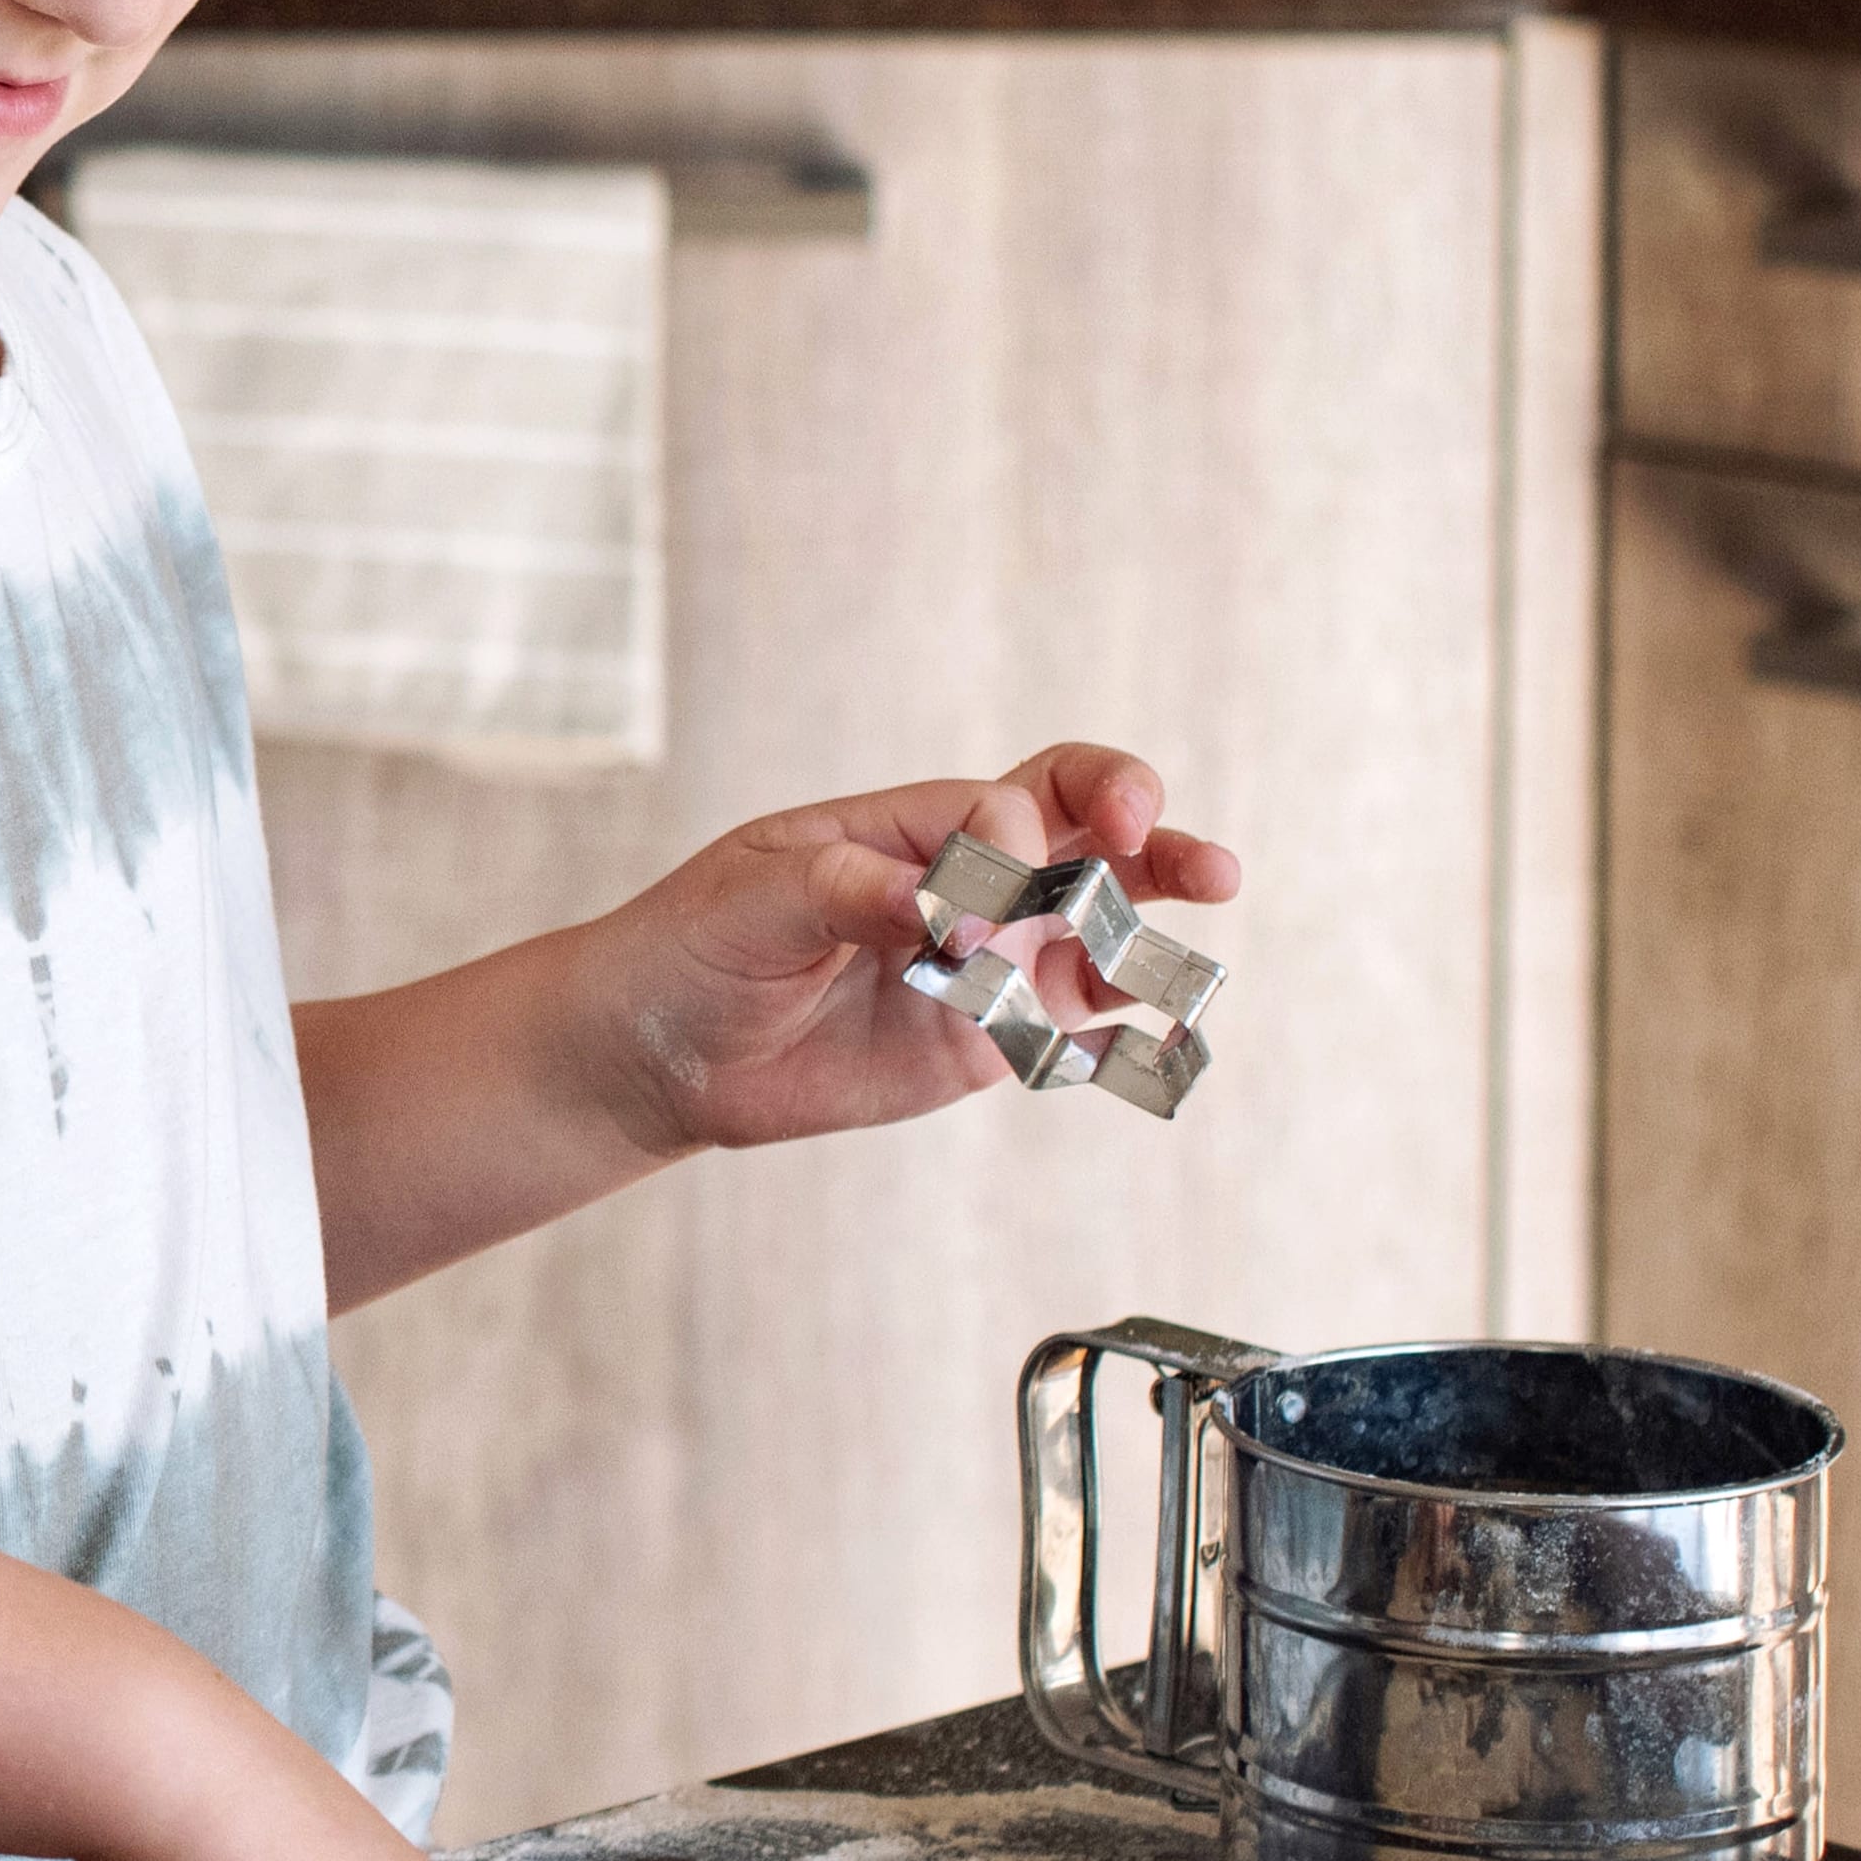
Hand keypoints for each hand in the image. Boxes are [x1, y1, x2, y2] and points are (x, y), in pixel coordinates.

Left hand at [570, 739, 1239, 1162]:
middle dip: (1147, 828)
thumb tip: (944, 906)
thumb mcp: (753, 899)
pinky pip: (1074, 1031)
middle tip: (1197, 861)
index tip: (960, 913)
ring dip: (1158, 919)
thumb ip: (849, 889)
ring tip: (1205, 923)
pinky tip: (1174, 1031)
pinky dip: (1129, 1030)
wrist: (655, 1054)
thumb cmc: (692, 945)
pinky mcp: (983, 1042)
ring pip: (1099, 925)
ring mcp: (984, 964)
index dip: (1012, 848)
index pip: (1007, 806)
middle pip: (1082, 831)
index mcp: (913, 827)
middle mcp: (966, 885)